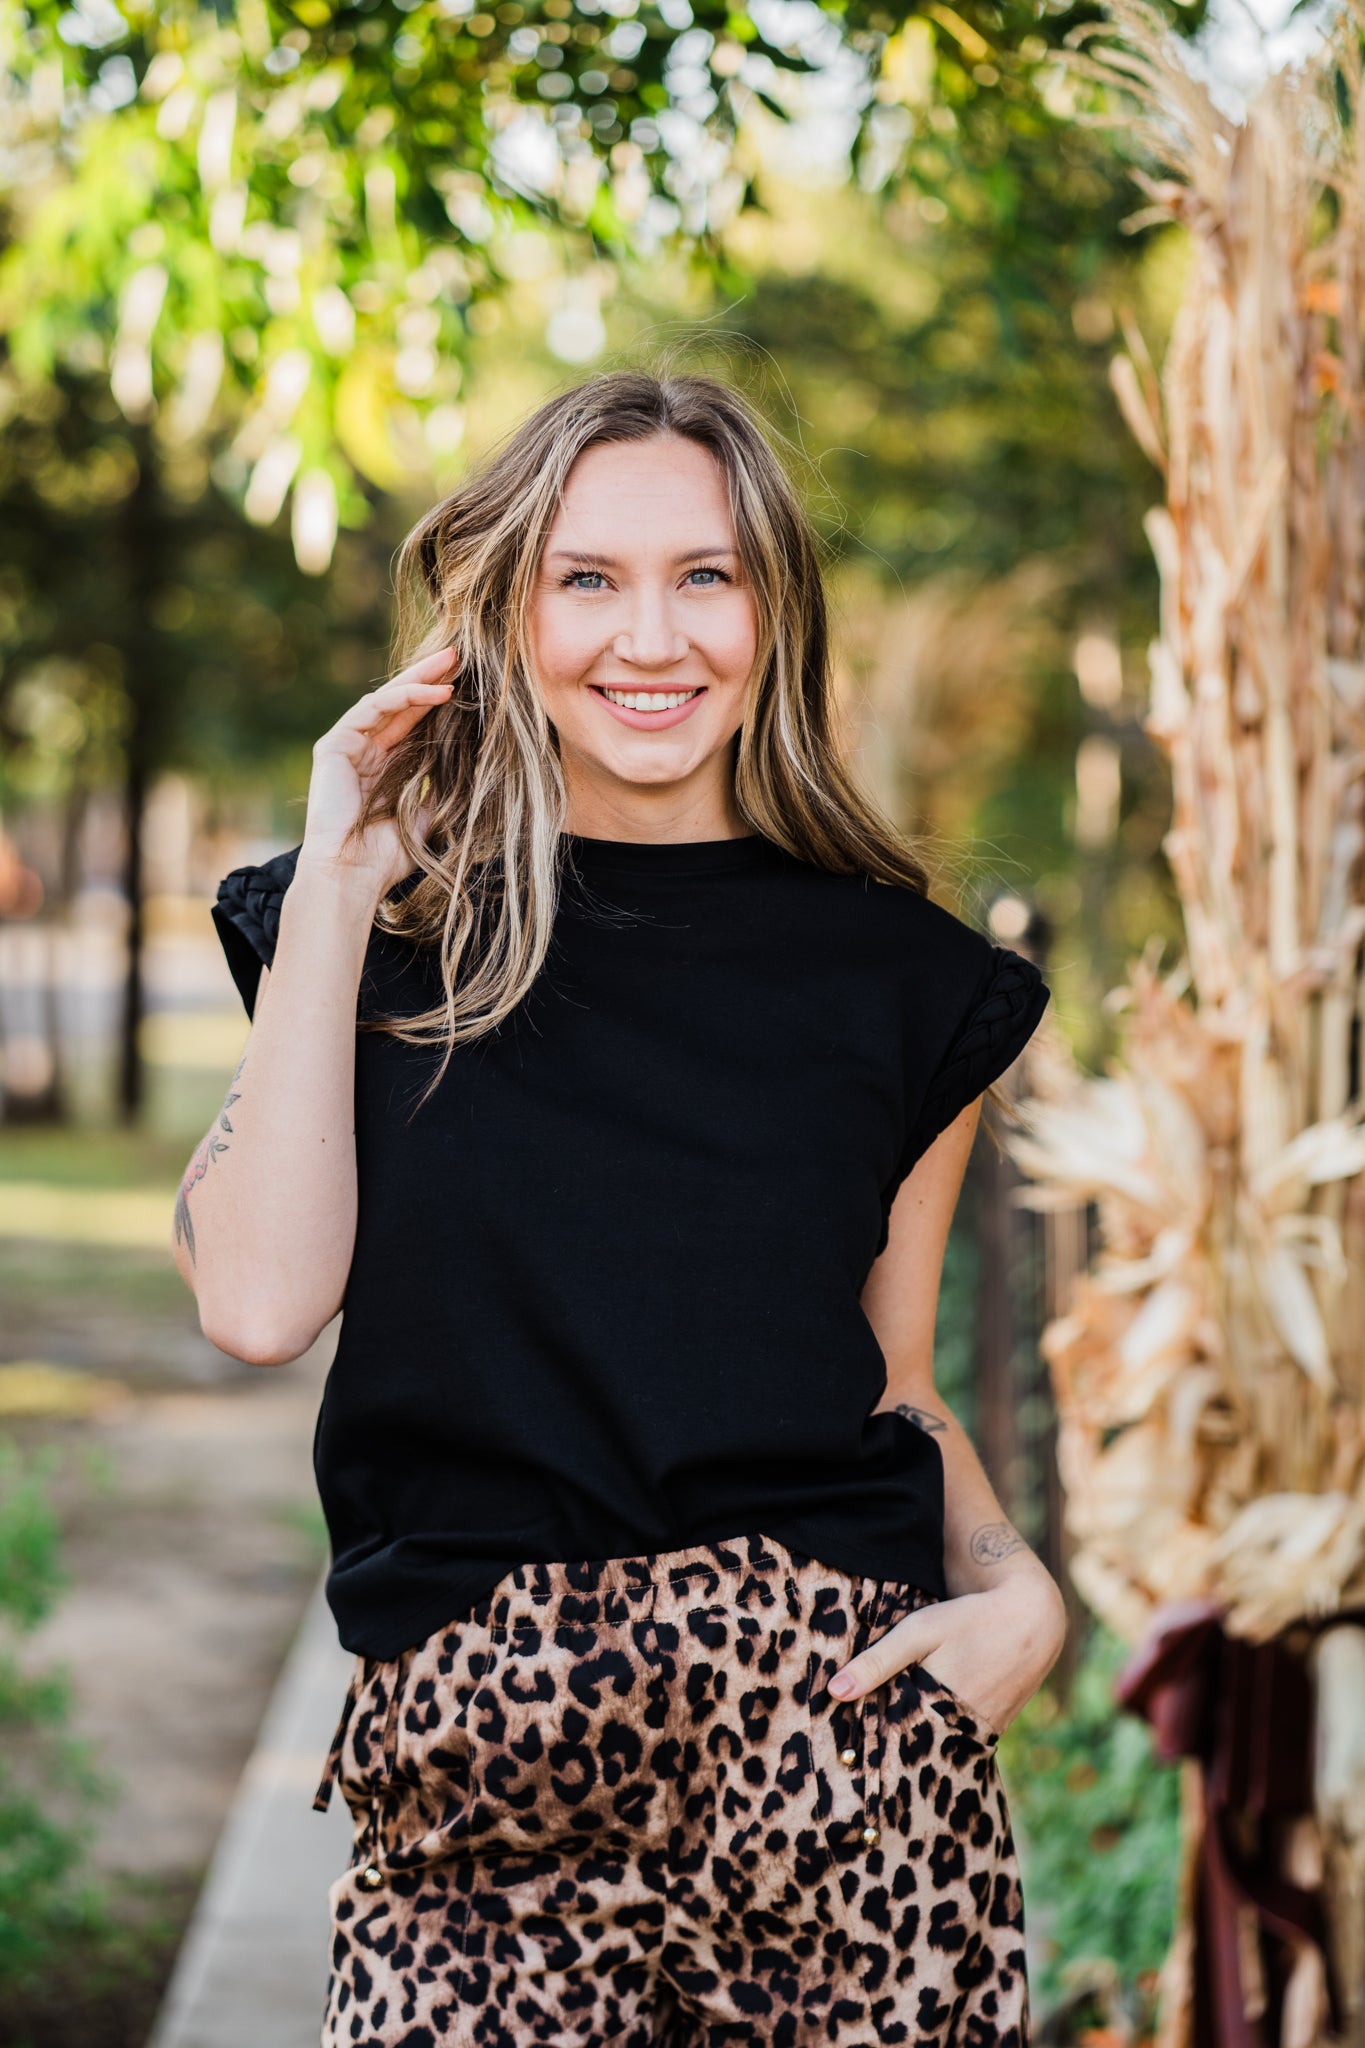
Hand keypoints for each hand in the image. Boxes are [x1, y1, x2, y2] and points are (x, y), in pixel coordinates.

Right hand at [300, 648, 459, 900]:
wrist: (352, 876)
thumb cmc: (388, 857)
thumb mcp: (428, 813)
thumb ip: (443, 785)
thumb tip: (477, 763)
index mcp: (385, 766)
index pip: (414, 722)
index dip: (440, 701)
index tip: (472, 683)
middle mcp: (365, 751)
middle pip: (401, 704)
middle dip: (430, 677)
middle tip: (461, 655)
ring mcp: (347, 746)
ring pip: (387, 700)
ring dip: (421, 679)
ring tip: (452, 664)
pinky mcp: (333, 746)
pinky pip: (372, 710)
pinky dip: (404, 698)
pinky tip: (435, 693)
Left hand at [828, 1574, 1066, 1740]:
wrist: (1032, 1620)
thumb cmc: (970, 1620)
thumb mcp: (919, 1631)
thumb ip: (878, 1661)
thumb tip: (834, 1691)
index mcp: (935, 1709)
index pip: (889, 1742)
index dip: (865, 1745)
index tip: (840, 1751)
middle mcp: (958, 1731)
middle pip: (911, 1752)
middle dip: (884, 1752)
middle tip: (852, 1758)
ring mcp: (978, 1735)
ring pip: (933, 1751)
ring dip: (911, 1747)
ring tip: (878, 1752)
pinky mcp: (990, 1732)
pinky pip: (955, 1744)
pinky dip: (935, 1740)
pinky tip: (918, 1732)